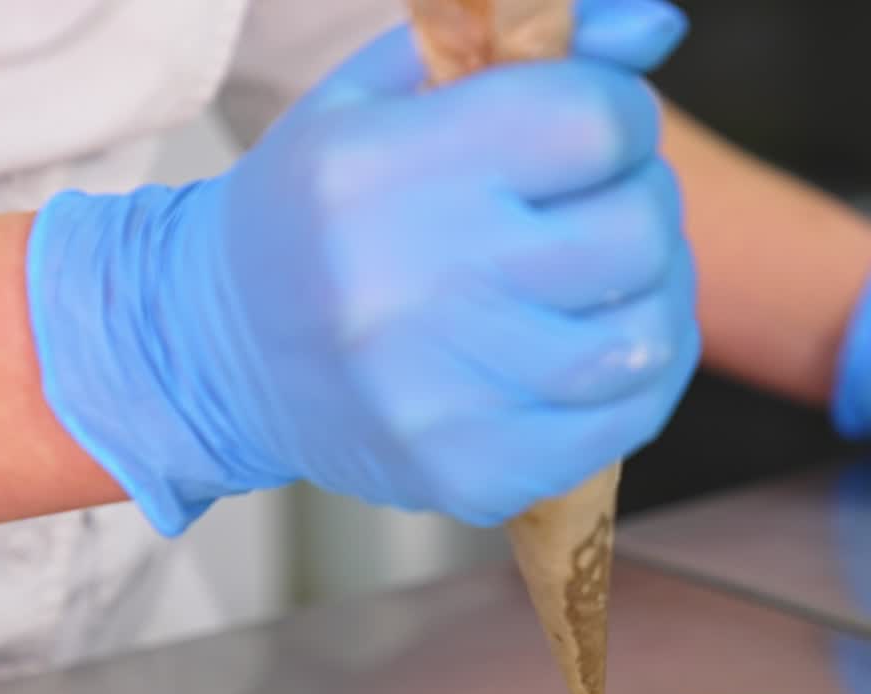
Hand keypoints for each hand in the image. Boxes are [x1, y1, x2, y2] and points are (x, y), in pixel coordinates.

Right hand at [26, 0, 697, 533]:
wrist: (214, 362)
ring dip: (656, 295)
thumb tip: (653, 27)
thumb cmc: (305, 224)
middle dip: (644, 204)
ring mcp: (448, 399)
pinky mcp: (474, 473)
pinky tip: (606, 353)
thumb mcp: (375, 102)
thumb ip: (514, 49)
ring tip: (611, 283)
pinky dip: (643, 381)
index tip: (595, 133)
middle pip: (634, 233)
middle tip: (606, 209)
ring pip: (644, 337)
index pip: (591, 125)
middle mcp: (417, 289)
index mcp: (387, 174)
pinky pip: (622, 425)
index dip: (621, 117)